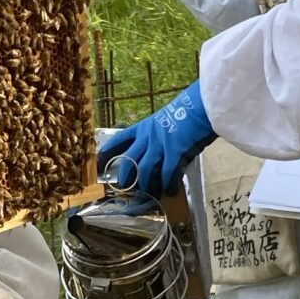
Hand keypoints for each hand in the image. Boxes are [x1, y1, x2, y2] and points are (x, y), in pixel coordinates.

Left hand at [95, 81, 214, 201]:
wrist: (201, 105)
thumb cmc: (187, 109)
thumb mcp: (165, 119)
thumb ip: (158, 133)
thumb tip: (159, 148)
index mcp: (144, 127)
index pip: (120, 140)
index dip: (108, 152)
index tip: (99, 162)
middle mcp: (148, 137)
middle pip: (129, 160)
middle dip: (125, 177)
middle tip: (125, 189)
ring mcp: (160, 145)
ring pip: (145, 171)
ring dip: (146, 185)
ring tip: (151, 193)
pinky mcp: (175, 153)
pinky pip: (167, 174)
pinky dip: (168, 185)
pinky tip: (170, 190)